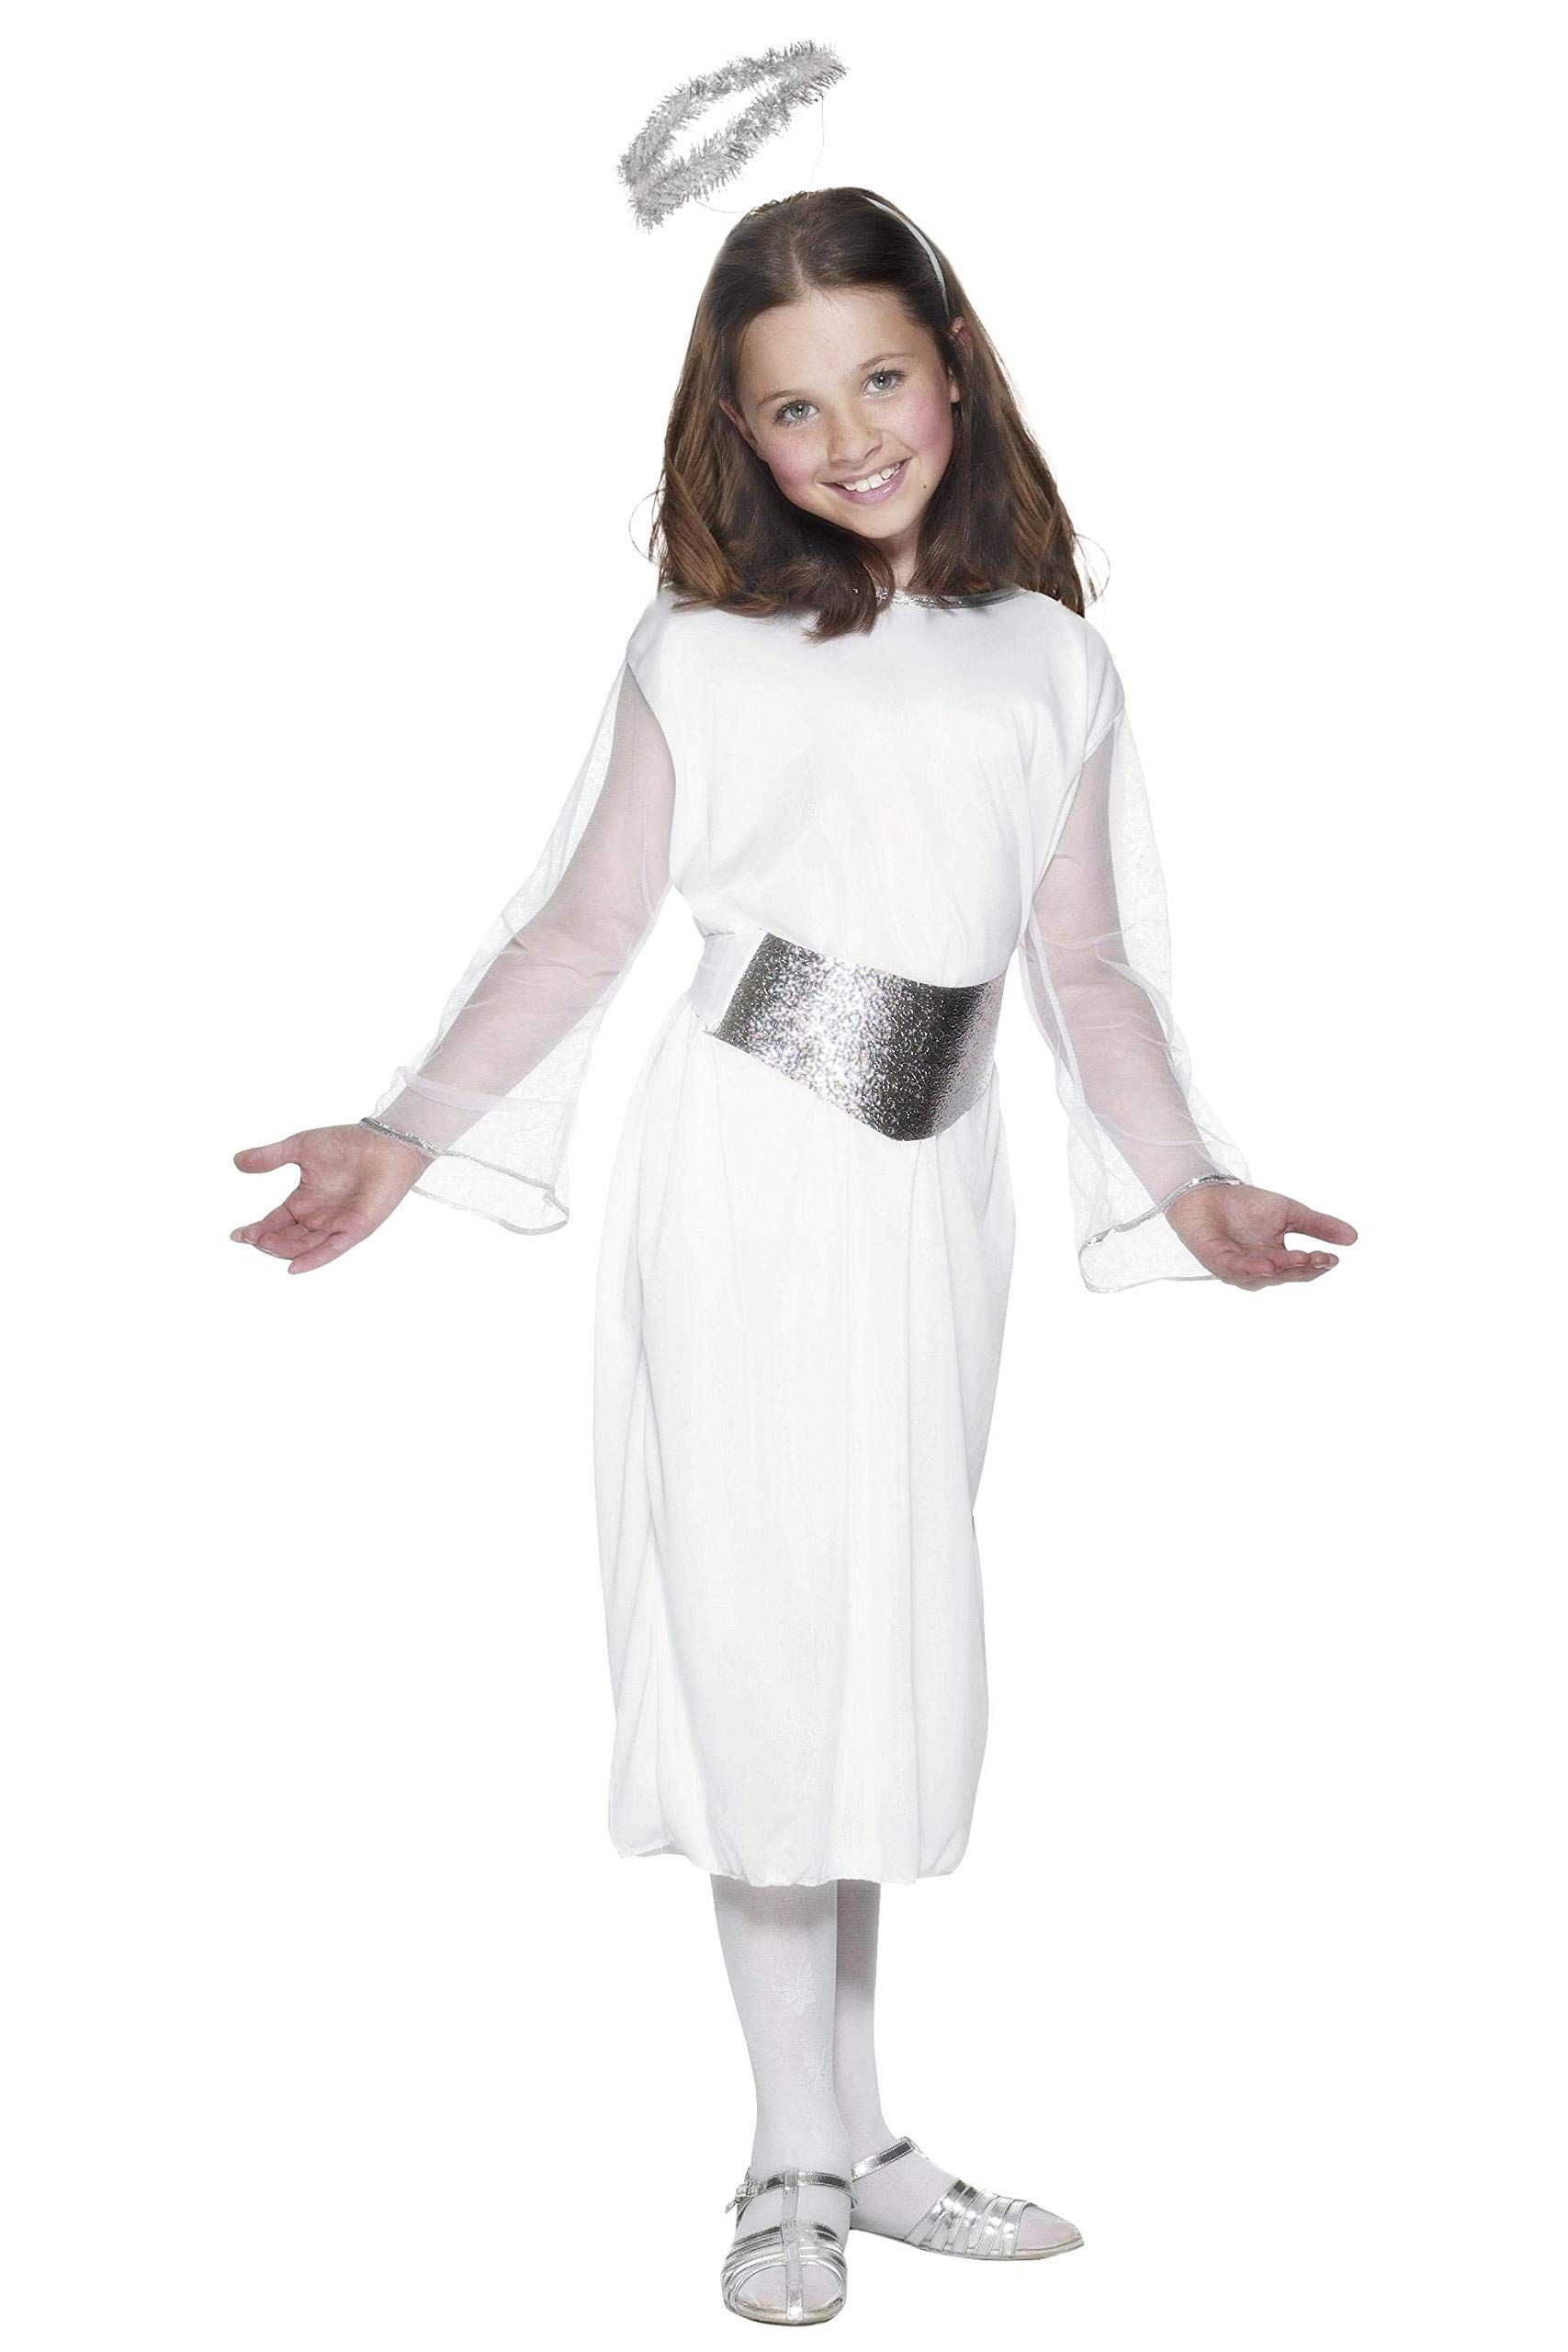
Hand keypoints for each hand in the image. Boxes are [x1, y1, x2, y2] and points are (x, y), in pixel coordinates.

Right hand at [230, 1124, 427, 1274]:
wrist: (385, 1143)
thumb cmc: (347, 1143)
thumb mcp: (300, 1148)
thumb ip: (270, 1157)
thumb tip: (236, 1161)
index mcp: (304, 1202)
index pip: (274, 1223)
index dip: (255, 1230)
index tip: (236, 1235)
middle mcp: (318, 1218)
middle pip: (286, 1239)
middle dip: (266, 1242)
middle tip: (248, 1237)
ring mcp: (336, 1225)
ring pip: (304, 1247)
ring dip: (283, 1249)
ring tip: (263, 1244)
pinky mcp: (355, 1229)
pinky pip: (332, 1249)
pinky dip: (313, 1259)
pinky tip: (294, 1267)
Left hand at [1164, 1181, 1357, 1290]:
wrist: (1209, 1192)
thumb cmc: (1246, 1205)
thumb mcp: (1290, 1213)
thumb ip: (1319, 1225)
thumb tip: (1353, 1237)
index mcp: (1276, 1260)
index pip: (1301, 1269)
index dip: (1317, 1265)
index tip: (1333, 1257)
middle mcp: (1258, 1270)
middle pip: (1285, 1274)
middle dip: (1303, 1267)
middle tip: (1320, 1258)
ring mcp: (1237, 1267)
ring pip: (1263, 1274)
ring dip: (1282, 1268)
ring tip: (1300, 1259)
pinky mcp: (1216, 1260)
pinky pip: (1236, 1268)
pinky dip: (1251, 1268)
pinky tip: (1267, 1265)